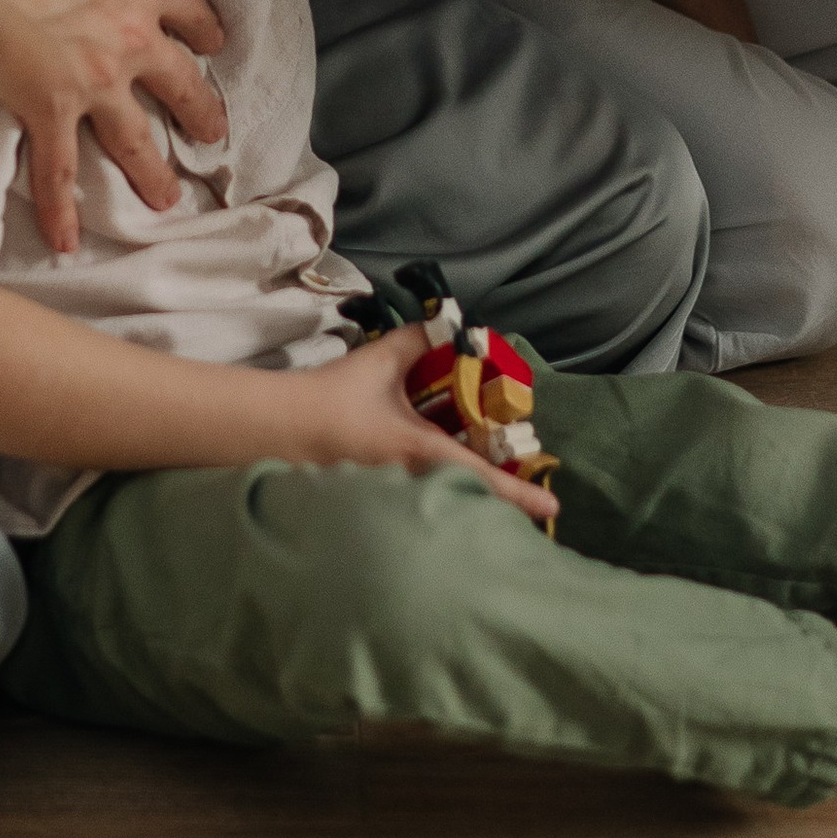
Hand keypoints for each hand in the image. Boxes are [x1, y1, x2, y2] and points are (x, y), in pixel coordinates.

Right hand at [0, 0, 227, 256]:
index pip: (191, 12)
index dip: (204, 29)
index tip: (212, 44)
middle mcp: (130, 40)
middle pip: (179, 84)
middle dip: (199, 112)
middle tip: (211, 135)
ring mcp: (91, 82)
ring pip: (133, 139)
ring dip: (152, 175)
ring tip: (167, 201)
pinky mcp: (45, 110)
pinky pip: (58, 171)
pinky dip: (62, 212)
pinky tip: (67, 243)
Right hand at [281, 326, 559, 525]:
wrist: (282, 427)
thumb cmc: (334, 397)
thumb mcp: (380, 362)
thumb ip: (416, 341)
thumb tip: (444, 326)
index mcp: (424, 453)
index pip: (484, 477)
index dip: (521, 495)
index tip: (554, 512)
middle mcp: (416, 482)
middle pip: (471, 497)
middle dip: (499, 497)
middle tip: (525, 491)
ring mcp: (397, 496)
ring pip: (447, 500)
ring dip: (468, 493)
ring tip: (487, 481)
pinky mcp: (378, 497)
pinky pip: (422, 498)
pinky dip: (440, 490)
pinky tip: (439, 476)